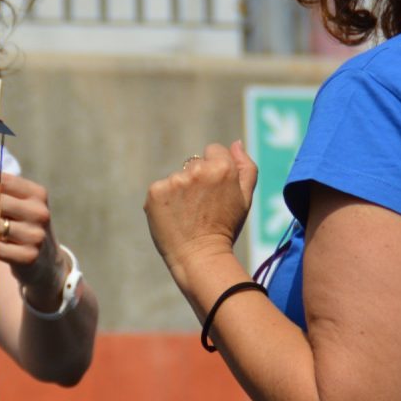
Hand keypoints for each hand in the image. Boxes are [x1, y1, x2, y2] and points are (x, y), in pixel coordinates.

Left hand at [144, 141, 257, 280]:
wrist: (200, 257)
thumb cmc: (225, 228)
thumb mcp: (245, 198)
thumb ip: (245, 167)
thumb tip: (236, 143)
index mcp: (222, 167)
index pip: (213, 150)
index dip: (215, 171)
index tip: (215, 192)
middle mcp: (197, 170)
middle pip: (194, 163)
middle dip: (198, 180)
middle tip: (202, 207)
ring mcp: (174, 180)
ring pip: (177, 177)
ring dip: (180, 191)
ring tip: (188, 214)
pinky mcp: (155, 191)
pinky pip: (161, 188)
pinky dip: (165, 201)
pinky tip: (174, 217)